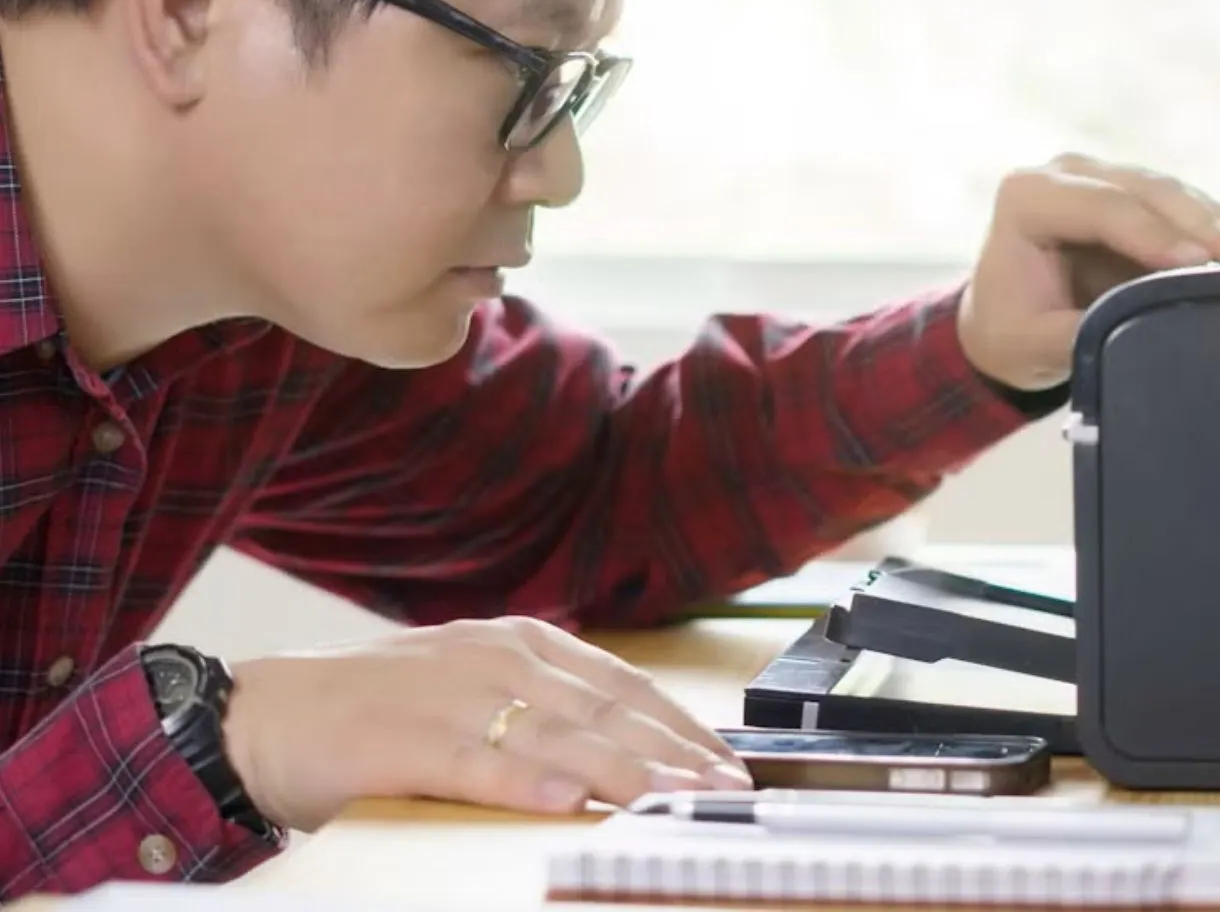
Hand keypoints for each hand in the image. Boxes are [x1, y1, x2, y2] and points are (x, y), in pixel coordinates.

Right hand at [219, 616, 750, 830]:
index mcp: (522, 645)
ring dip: (625, 770)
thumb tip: (624, 753)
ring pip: (558, 737)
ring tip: (679, 799)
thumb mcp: (476, 694)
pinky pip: (477, 764)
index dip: (682, 726)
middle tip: (728, 790)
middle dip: (675, 753)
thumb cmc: (377, 713)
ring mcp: (451, 696)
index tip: (730, 763)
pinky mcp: (403, 740)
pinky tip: (568, 802)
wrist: (261, 714)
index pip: (626, 686)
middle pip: (607, 711)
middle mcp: (498, 660)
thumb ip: (545, 713)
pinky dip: (525, 783)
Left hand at [958, 152, 1219, 391]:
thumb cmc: (1011, 332)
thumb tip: (1142, 329)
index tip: (1202, 260)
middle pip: (1147, 193)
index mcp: (1027, 197)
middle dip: (1206, 225)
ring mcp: (1106, 178)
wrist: (1005, 324)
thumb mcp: (1033, 343)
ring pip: (1175, 195)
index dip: (1154, 233)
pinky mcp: (1138, 196)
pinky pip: (1186, 208)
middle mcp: (1068, 174)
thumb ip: (1078, 331)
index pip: (1102, 208)